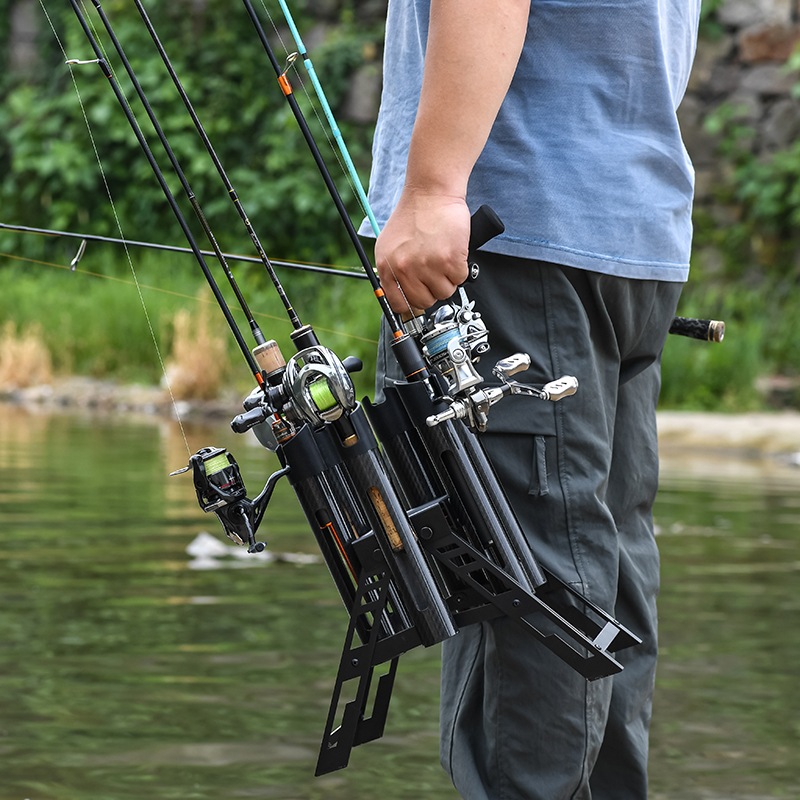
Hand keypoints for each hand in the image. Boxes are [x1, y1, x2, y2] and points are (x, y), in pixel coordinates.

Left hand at [375, 191, 470, 312]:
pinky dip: (460, 269)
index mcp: (388, 267)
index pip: (398, 304)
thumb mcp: (389, 245)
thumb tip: (401, 298)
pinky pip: (459, 279)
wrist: (431, 193)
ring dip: (447, 279)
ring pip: (444, 292)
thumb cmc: (414, 215)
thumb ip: (393, 271)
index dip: (411, 304)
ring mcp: (427, 265)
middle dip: (432, 290)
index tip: (419, 299)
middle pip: (424, 302)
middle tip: (434, 271)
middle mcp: (405, 268)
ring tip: (443, 259)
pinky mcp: (449, 259)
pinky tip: (453, 253)